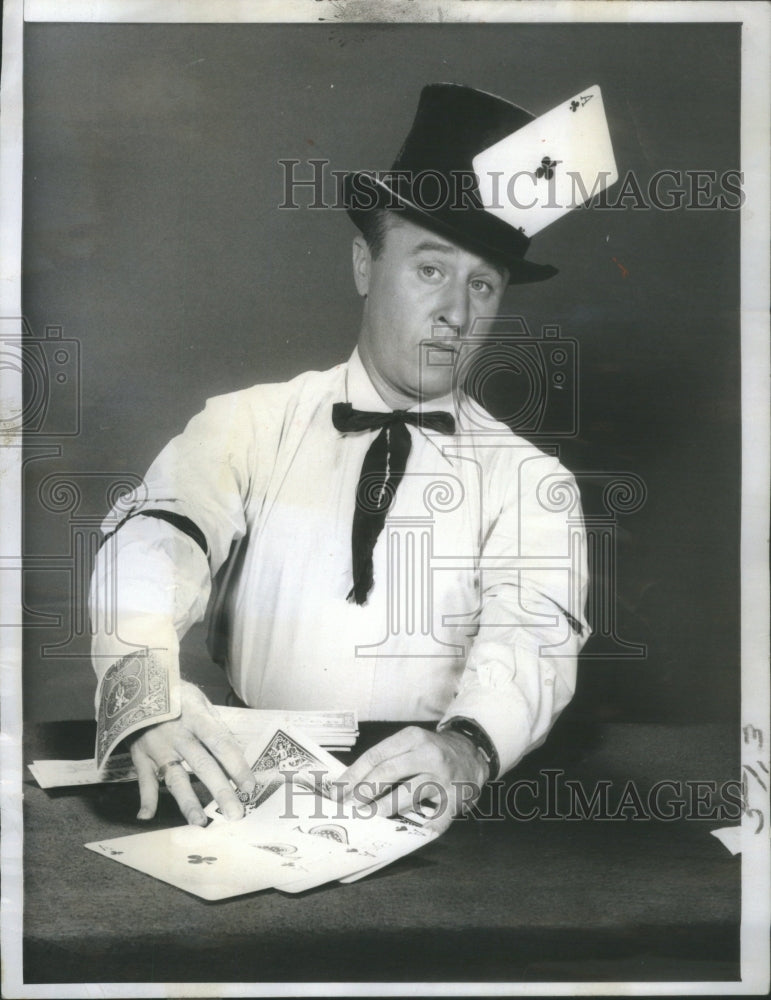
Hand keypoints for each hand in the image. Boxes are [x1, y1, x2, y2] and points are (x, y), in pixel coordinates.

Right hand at [128, 680, 254, 825]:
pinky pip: (143, 780)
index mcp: (196, 718)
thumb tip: (234, 750)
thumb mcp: (198, 700)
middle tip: (235, 813)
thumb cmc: (175, 695)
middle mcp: (178, 734)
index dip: (236, 765)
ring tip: (200, 822)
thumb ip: (214, 725)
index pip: (221, 744)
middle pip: (202, 765)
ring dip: (187, 801)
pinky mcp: (140, 756)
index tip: (250, 786)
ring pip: (174, 778)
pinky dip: (144, 798)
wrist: (135, 685)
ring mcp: (158, 747)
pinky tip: (147, 816)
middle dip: (220, 791)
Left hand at [336, 725, 489, 834]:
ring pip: (408, 793)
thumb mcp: (410, 744)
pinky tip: (401, 834)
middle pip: (389, 771)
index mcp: (413, 738)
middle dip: (363, 791)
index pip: (377, 755)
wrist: (472, 754)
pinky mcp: (454, 799)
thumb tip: (349, 783)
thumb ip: (386, 759)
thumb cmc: (432, 752)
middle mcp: (429, 755)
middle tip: (346, 806)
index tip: (338, 790)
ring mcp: (443, 777)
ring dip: (383, 808)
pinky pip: (433, 818)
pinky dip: (417, 827)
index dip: (354, 774)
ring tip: (365, 817)